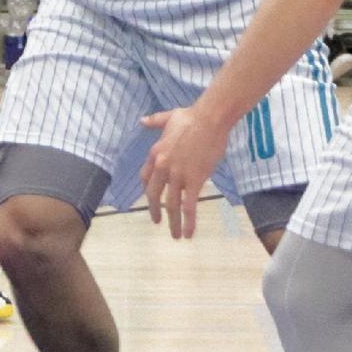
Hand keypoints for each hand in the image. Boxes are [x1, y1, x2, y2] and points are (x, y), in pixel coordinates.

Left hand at [140, 102, 227, 238]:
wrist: (210, 119)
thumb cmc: (192, 116)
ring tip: (175, 235)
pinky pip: (189, 206)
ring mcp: (177, 175)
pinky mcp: (194, 180)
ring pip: (171, 205)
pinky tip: (189, 233)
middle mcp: (162, 167)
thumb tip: (142, 120)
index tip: (153, 199)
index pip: (145, 177)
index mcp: (155, 154)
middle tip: (157, 221)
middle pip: (153, 195)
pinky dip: (188, 222)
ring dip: (172, 223)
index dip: (148, 190)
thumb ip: (154, 121)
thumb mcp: (168, 117)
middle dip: (155, 211)